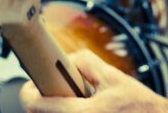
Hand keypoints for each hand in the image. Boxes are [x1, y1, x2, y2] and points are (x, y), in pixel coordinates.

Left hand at [19, 49, 167, 112]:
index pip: (37, 105)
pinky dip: (70, 112)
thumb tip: (67, 61)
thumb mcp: (113, 77)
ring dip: (58, 108)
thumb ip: (87, 64)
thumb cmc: (139, 105)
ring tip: (78, 100)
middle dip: (46, 99)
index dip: (28, 92)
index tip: (30, 86)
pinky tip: (84, 106)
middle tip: (58, 90)